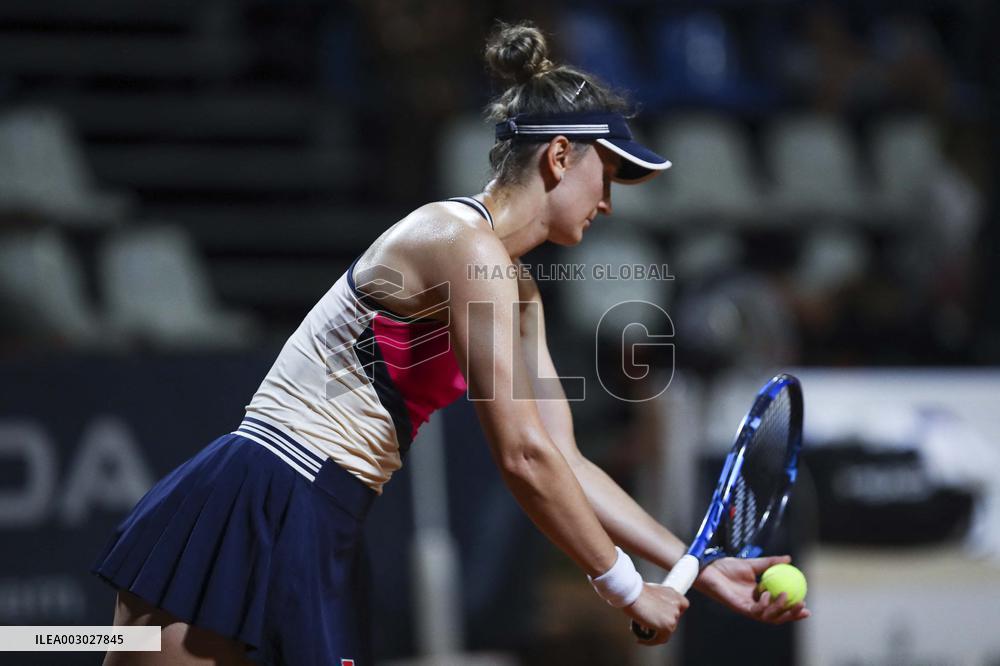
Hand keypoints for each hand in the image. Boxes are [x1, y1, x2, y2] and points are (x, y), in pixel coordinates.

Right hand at [623, 582, 689, 645]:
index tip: (660, 616)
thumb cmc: (636, 591)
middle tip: (647, 624)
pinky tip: (641, 640)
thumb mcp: (651, 591)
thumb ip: (658, 600)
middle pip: (672, 621)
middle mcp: (676, 605)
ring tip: (641, 632)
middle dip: (660, 624)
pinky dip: (650, 641)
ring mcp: (673, 616)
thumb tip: (653, 610)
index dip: (669, 614)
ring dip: (655, 633)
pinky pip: (661, 639)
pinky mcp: (668, 626)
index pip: (681, 608)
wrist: (631, 592)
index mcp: (674, 595)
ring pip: (666, 632)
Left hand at [694, 555, 810, 623]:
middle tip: (803, 607)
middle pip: (777, 617)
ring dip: (779, 609)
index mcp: (760, 597)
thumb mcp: (753, 564)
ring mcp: (747, 608)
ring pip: (767, 616)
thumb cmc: (727, 566)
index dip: (793, 609)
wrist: (709, 567)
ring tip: (786, 596)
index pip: (780, 607)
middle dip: (791, 615)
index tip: (807, 604)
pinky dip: (763, 605)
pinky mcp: (738, 607)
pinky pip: (754, 611)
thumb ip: (770, 563)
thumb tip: (789, 559)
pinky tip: (767, 594)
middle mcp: (755, 605)